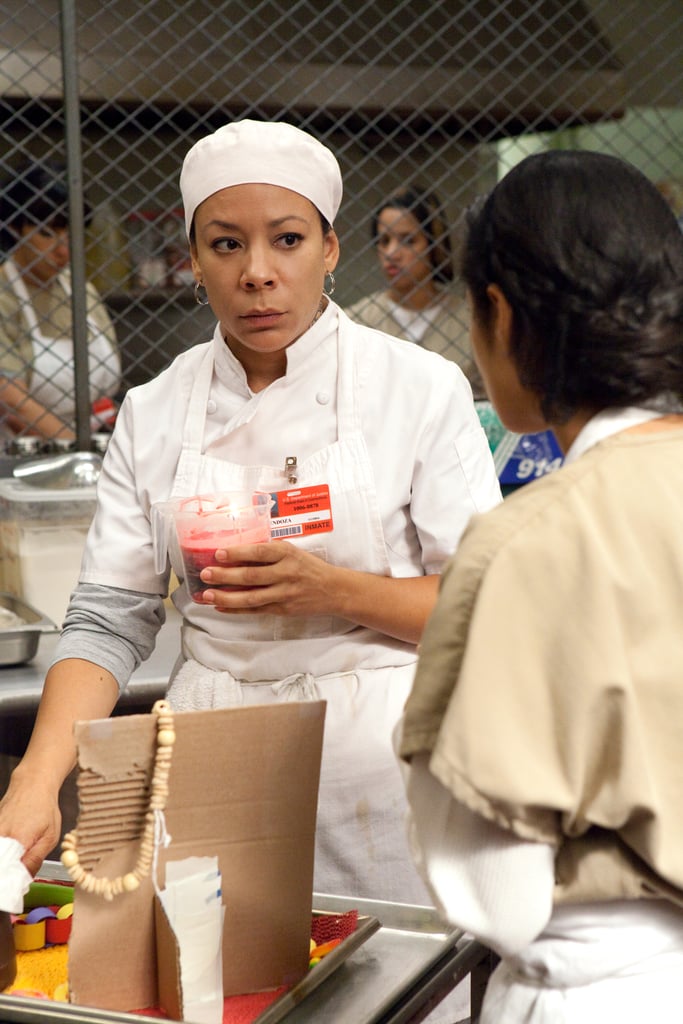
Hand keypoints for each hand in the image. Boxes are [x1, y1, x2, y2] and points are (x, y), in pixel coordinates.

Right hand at [0, 775, 61, 876]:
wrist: (31, 784)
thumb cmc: (44, 808)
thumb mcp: (50, 836)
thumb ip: (35, 859)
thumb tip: (24, 880)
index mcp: (19, 839)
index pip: (9, 872)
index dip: (10, 885)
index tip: (13, 891)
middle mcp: (1, 835)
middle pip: (0, 865)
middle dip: (5, 876)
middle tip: (13, 881)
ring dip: (4, 863)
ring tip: (13, 865)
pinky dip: (2, 853)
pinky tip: (8, 854)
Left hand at [196, 539, 338, 617]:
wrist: (334, 590)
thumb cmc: (309, 568)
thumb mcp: (293, 553)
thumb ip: (269, 553)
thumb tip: (236, 553)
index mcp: (288, 554)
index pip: (260, 551)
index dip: (238, 553)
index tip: (219, 553)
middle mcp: (286, 573)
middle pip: (251, 575)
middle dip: (225, 575)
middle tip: (205, 574)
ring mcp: (284, 594)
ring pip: (251, 597)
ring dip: (226, 596)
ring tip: (207, 595)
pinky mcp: (282, 609)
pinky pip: (255, 610)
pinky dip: (236, 609)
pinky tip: (220, 606)